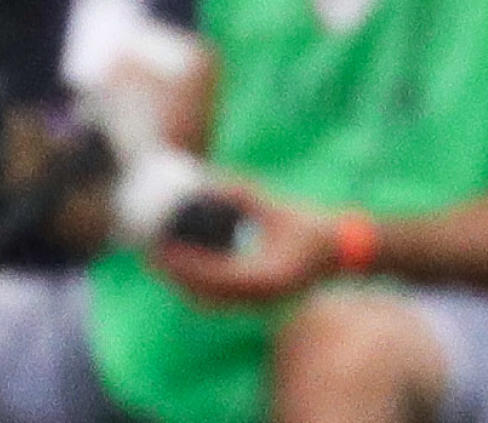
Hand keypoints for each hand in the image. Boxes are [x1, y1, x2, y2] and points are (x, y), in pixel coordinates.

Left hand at [148, 187, 337, 307]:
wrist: (336, 255)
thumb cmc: (310, 228)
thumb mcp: (274, 206)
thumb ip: (240, 195)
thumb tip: (204, 183)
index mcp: (267, 277)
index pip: (214, 275)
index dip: (185, 263)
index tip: (164, 245)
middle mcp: (259, 298)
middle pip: (203, 293)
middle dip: (174, 274)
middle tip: (150, 252)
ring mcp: (255, 305)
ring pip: (206, 300)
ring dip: (179, 282)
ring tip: (157, 259)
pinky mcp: (252, 304)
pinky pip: (214, 300)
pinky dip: (192, 287)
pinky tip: (177, 269)